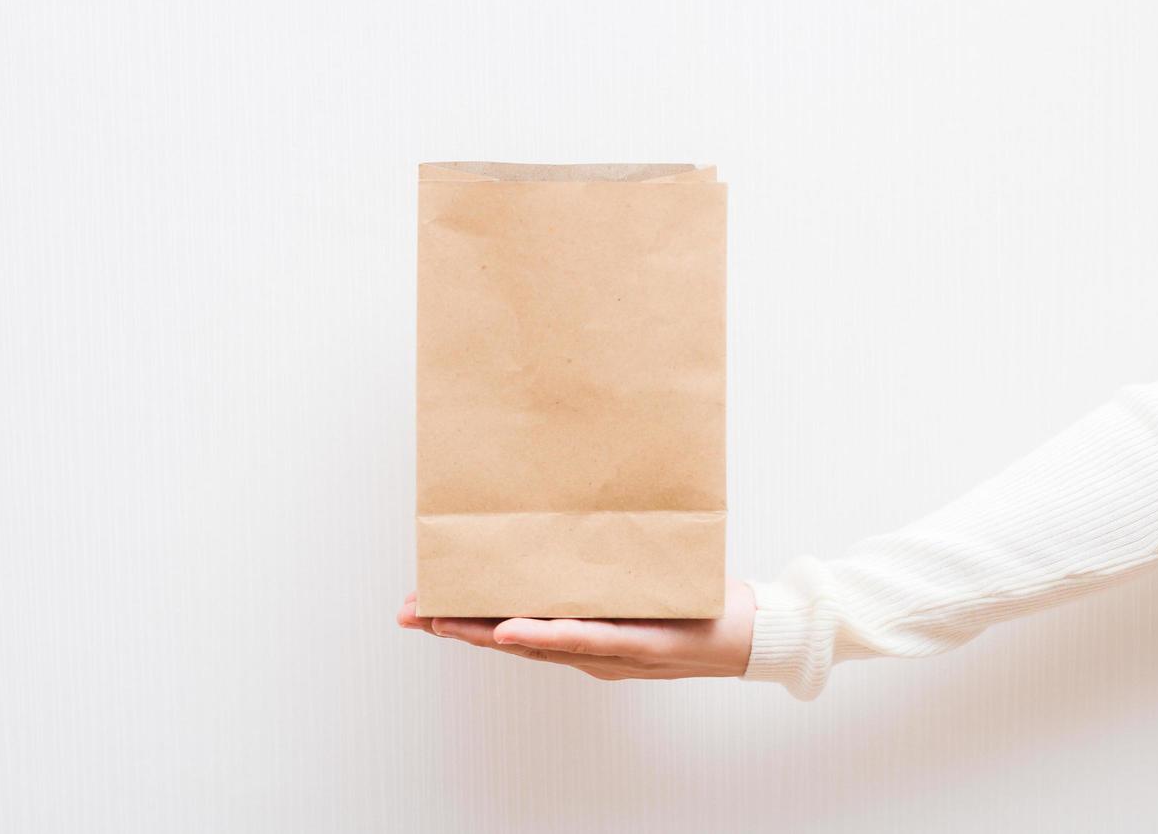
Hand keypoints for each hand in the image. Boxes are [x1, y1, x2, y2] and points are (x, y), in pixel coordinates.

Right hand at [396, 579, 756, 680]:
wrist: (748, 632)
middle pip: (508, 639)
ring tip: (442, 622)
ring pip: (536, 643)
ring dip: (484, 633)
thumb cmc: (692, 603)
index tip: (421, 602)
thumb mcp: (637, 574)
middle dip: (455, 626)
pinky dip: (546, 635)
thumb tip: (569, 505)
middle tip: (409, 613)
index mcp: (580, 632)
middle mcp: (587, 648)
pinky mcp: (639, 644)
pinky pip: (587, 638)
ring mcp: (610, 650)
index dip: (463, 616)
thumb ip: (601, 554)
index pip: (511, 624)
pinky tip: (511, 630)